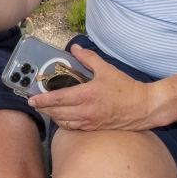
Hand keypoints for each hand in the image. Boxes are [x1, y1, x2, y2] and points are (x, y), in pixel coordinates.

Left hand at [27, 44, 167, 132]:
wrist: (144, 108)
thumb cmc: (127, 88)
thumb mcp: (107, 69)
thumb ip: (88, 58)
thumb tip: (74, 48)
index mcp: (87, 95)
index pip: (58, 99)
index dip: (43, 100)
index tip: (31, 99)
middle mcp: (86, 111)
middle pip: (57, 113)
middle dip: (44, 109)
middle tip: (35, 104)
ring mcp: (90, 122)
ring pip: (64, 122)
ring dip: (53, 117)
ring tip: (46, 110)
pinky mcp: (94, 128)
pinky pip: (74, 127)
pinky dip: (64, 123)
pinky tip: (62, 117)